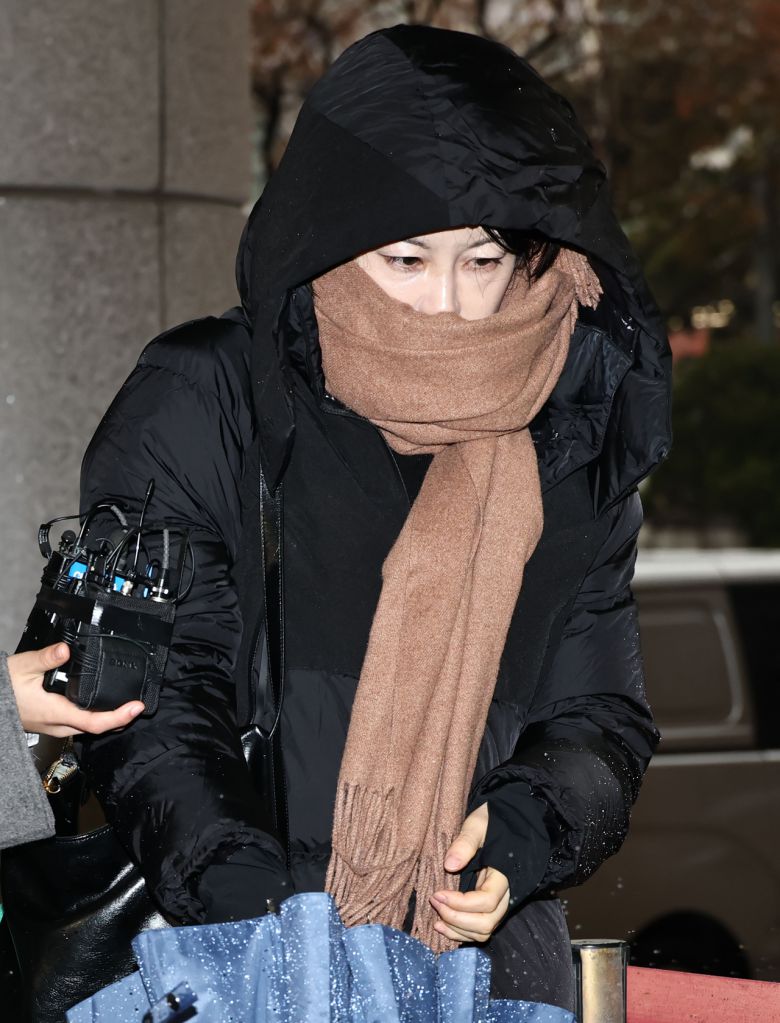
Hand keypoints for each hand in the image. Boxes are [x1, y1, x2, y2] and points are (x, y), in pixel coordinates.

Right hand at [7, 643, 144, 736]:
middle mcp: (58, 725)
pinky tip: (103, 706)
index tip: (136, 707)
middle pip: (97, 728)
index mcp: (55, 713)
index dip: (119, 716)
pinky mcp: (52, 723)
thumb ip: (46, 658)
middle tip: (138, 705)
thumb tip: (65, 650)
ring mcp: (55, 726)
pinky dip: (96, 717)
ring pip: (88, 728)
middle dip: (120, 719)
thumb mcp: (23, 667)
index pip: (94, 722)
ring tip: (127, 706)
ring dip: (109, 719)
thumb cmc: (2, 687)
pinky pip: (80, 724)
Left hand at [429, 802, 509, 942]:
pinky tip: (444, 924)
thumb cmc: (494, 819)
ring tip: (436, 920)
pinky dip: (462, 931)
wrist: (510, 820)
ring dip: (459, 930)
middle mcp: (506, 892)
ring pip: (484, 930)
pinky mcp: (492, 902)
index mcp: (505, 873)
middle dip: (457, 919)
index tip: (437, 893)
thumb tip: (449, 864)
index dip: (460, 904)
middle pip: (487, 922)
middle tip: (435, 902)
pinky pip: (481, 927)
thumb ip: (465, 843)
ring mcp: (500, 899)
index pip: (486, 901)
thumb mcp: (478, 824)